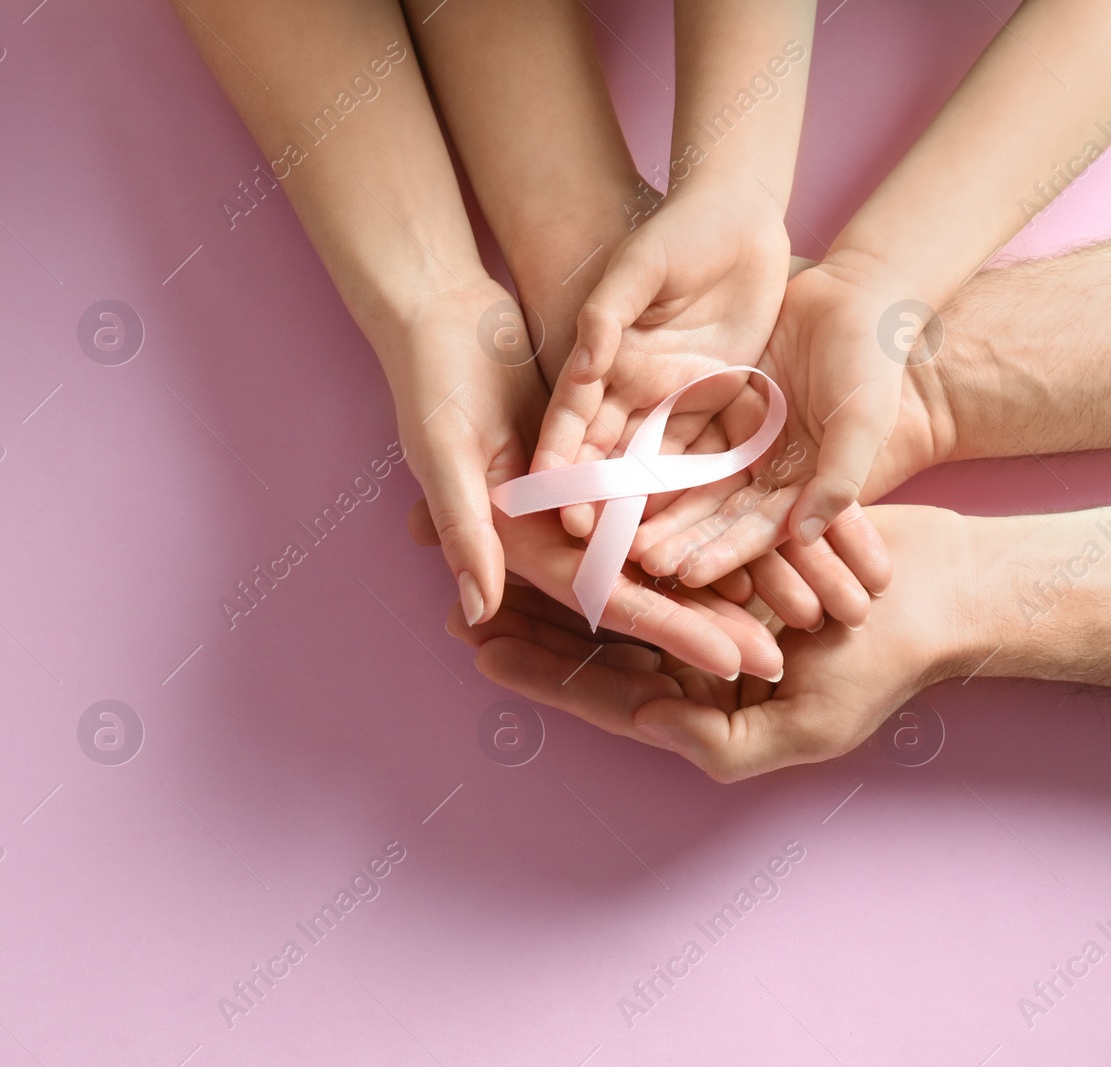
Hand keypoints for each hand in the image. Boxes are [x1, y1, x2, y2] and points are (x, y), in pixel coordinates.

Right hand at [382, 274, 781, 679]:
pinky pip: (667, 488)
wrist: (439, 313)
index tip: (731, 663)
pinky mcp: (609, 451)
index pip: (604, 592)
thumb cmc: (432, 378)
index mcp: (519, 538)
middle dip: (709, 621)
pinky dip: (710, 509)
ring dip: (721, 573)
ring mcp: (586, 493)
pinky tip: (766, 529)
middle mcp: (557, 528)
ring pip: (664, 541)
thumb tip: (478, 611)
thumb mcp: (446, 449)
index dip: (669, 628)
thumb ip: (464, 527)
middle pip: (644, 582)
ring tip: (789, 608)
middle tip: (778, 659)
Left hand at [457, 505, 985, 781]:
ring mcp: (694, 593)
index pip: (595, 688)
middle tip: (458, 588)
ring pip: (604, 580)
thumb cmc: (884, 670)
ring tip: (494, 537)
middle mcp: (681, 646)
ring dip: (552, 563)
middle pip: (585, 634)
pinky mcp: (713, 541)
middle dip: (524, 614)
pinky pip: (646, 533)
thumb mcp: (805, 724)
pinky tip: (562, 495)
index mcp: (690, 696)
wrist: (943, 596)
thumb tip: (641, 723)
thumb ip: (717, 738)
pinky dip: (605, 520)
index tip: (476, 647)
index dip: (536, 672)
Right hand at [533, 182, 792, 538]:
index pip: (572, 424)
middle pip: (610, 459)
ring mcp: (675, 401)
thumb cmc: (679, 232)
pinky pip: (710, 452)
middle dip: (601, 502)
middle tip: (594, 546)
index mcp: (600, 363)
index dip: (562, 460)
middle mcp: (630, 393)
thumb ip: (605, 313)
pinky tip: (705, 526)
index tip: (551, 498)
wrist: (741, 216)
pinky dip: (703, 489)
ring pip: (656, 466)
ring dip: (651, 509)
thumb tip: (583, 362)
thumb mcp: (636, 266)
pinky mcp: (720, 400)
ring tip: (652, 554)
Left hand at [628, 254, 953, 612]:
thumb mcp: (861, 421)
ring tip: (621, 527)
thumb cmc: (869, 361)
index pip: (760, 529)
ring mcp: (742, 439)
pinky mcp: (719, 406)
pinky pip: (682, 435)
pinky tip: (623, 474)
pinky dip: (656, 456)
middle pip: (719, 512)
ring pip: (694, 480)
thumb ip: (838, 479)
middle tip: (639, 559)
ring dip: (661, 506)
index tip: (688, 574)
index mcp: (806, 483)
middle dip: (681, 538)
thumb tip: (806, 536)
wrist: (854, 296)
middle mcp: (769, 469)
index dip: (725, 552)